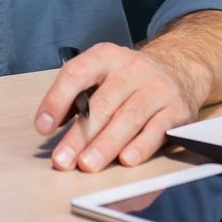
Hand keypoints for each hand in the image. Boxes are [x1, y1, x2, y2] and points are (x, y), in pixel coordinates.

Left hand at [31, 42, 205, 172]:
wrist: (179, 68)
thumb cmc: (129, 78)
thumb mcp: (101, 75)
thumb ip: (76, 97)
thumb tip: (49, 124)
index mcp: (106, 57)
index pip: (76, 74)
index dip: (57, 100)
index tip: (42, 126)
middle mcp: (132, 69)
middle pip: (103, 104)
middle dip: (80, 135)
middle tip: (63, 159)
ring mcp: (156, 88)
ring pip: (129, 118)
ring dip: (106, 144)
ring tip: (88, 164)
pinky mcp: (176, 110)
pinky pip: (157, 130)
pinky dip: (141, 147)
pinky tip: (126, 159)